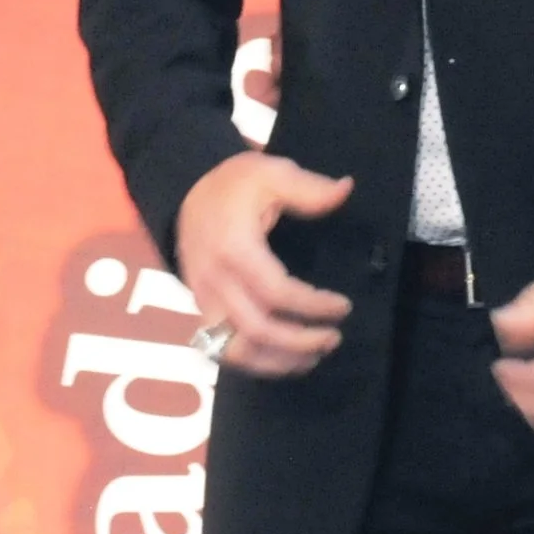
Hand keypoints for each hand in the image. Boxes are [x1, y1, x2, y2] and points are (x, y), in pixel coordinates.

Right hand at [175, 151, 354, 376]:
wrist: (188, 192)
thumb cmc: (234, 184)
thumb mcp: (271, 172)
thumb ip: (308, 187)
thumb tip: (346, 190)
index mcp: (235, 249)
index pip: (277, 292)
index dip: (313, 306)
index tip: (343, 307)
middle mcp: (216, 281)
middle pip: (257, 329)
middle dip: (300, 341)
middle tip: (334, 338)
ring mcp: (205, 299)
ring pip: (234, 350)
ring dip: (275, 362)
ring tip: (312, 358)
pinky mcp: (202, 308)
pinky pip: (221, 348)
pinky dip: (252, 361)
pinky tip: (282, 359)